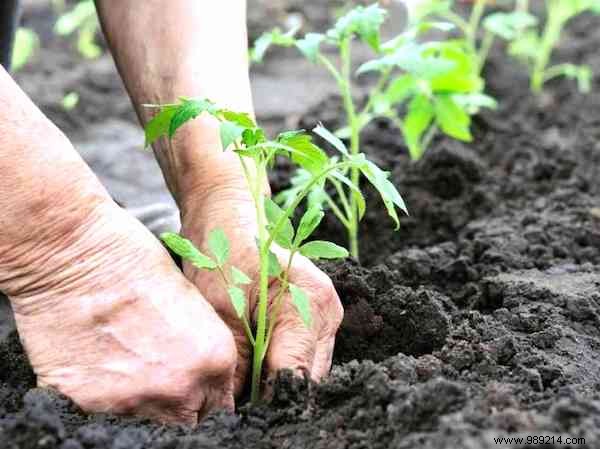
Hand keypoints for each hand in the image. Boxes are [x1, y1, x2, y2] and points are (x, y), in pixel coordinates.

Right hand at [4, 192, 236, 423]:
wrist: (75, 255)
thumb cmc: (135, 260)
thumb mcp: (190, 300)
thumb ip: (202, 347)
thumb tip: (199, 372)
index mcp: (214, 359)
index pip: (220, 405)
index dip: (206, 394)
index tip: (194, 387)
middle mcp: (179, 387)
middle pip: (186, 418)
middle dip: (178, 402)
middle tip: (158, 374)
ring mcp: (133, 400)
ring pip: (146, 418)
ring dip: (141, 398)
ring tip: (124, 359)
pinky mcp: (88, 403)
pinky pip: (102, 412)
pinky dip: (101, 394)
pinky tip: (97, 359)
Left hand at [179, 153, 343, 394]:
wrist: (230, 214)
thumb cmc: (222, 252)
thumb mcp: (220, 311)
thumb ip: (236, 365)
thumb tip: (235, 410)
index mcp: (309, 304)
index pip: (295, 378)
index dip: (268, 404)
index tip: (242, 418)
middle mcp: (328, 311)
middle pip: (308, 379)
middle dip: (275, 396)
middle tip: (239, 407)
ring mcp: (327, 314)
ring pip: (308, 370)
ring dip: (279, 383)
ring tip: (245, 389)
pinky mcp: (318, 316)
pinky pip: (304, 355)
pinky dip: (281, 366)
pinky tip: (257, 368)